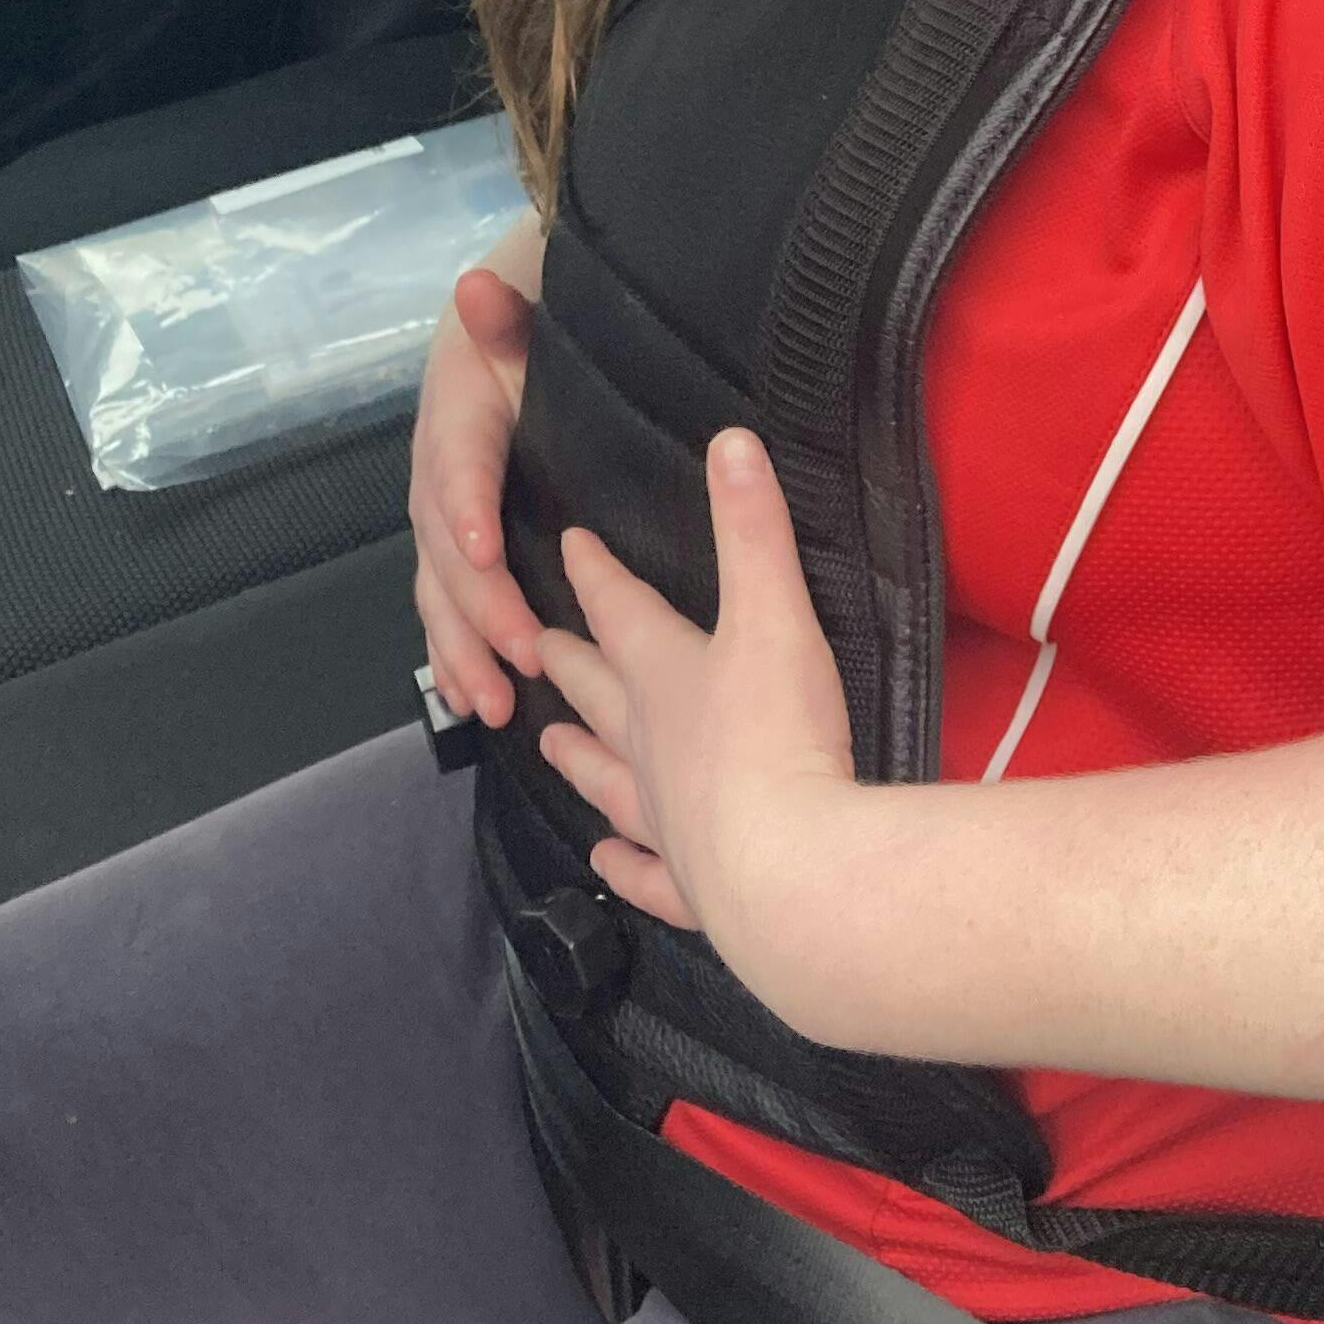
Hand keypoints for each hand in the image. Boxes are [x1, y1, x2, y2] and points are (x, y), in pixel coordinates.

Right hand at [409, 222, 545, 726]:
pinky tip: (471, 702)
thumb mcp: (521, 311)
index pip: (456, 463)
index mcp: (458, 413)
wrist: (503, 322)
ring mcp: (440, 513)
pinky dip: (454, 654)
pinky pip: (443, 605)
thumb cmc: (527, 324)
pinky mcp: (452, 544)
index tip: (483, 551)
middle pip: (444, 547)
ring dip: (462, 650)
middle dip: (479, 607)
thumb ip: (504, 310)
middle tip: (522, 656)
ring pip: (438, 590)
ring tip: (494, 705)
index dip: (465, 507)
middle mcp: (436, 470)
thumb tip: (474, 285)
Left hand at [535, 427, 862, 1010]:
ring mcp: (663, 820)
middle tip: (536, 645)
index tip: (571, 547)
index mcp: (663, 674)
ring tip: (549, 742)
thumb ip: (753, 530)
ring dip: (580, 757)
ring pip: (608, 779)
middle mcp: (647, 746)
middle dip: (570, 663)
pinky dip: (624, 866)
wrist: (787, 871)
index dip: (595, 574)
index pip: (618, 609)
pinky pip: (647, 873)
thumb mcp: (773, 615)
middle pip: (599, 694)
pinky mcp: (691, 883)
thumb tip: (730, 440)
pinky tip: (605, 861)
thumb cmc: (778, 735)